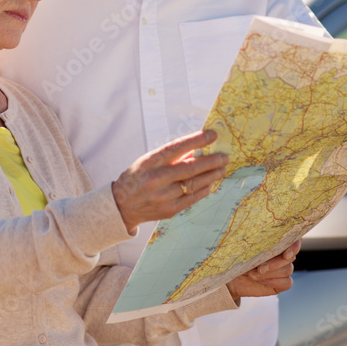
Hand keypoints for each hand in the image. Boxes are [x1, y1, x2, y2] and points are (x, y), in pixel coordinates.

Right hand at [112, 130, 227, 232]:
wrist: (122, 206)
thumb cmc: (137, 178)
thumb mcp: (148, 161)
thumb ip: (171, 156)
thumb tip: (196, 149)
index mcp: (150, 162)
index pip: (177, 147)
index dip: (197, 140)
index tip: (212, 135)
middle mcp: (156, 179)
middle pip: (191, 168)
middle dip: (211, 161)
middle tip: (224, 156)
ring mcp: (163, 196)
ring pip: (195, 184)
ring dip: (212, 175)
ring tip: (222, 168)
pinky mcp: (169, 210)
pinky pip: (193, 198)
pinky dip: (205, 189)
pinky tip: (211, 182)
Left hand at [226, 240, 300, 301]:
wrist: (234, 279)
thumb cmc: (239, 259)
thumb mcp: (245, 250)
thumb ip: (256, 244)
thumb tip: (258, 238)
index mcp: (276, 243)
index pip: (294, 240)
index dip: (294, 245)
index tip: (286, 253)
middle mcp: (283, 255)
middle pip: (290, 257)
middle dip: (274, 263)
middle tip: (260, 267)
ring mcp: (283, 269)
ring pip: (288, 270)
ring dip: (270, 273)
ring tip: (253, 274)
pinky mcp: (282, 283)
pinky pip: (287, 282)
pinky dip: (274, 282)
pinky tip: (262, 281)